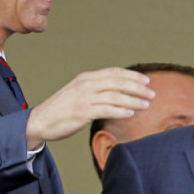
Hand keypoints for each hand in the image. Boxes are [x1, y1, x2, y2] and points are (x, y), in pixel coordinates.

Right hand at [25, 67, 154, 149]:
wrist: (40, 121)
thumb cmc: (61, 109)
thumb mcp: (77, 92)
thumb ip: (95, 89)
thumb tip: (117, 92)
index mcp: (86, 78)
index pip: (114, 72)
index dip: (132, 75)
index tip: (146, 81)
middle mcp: (86, 84)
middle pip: (118, 82)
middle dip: (138, 88)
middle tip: (152, 94)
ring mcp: (84, 98)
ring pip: (116, 96)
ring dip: (134, 100)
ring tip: (146, 105)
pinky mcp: (83, 112)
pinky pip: (107, 110)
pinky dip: (121, 111)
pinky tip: (131, 114)